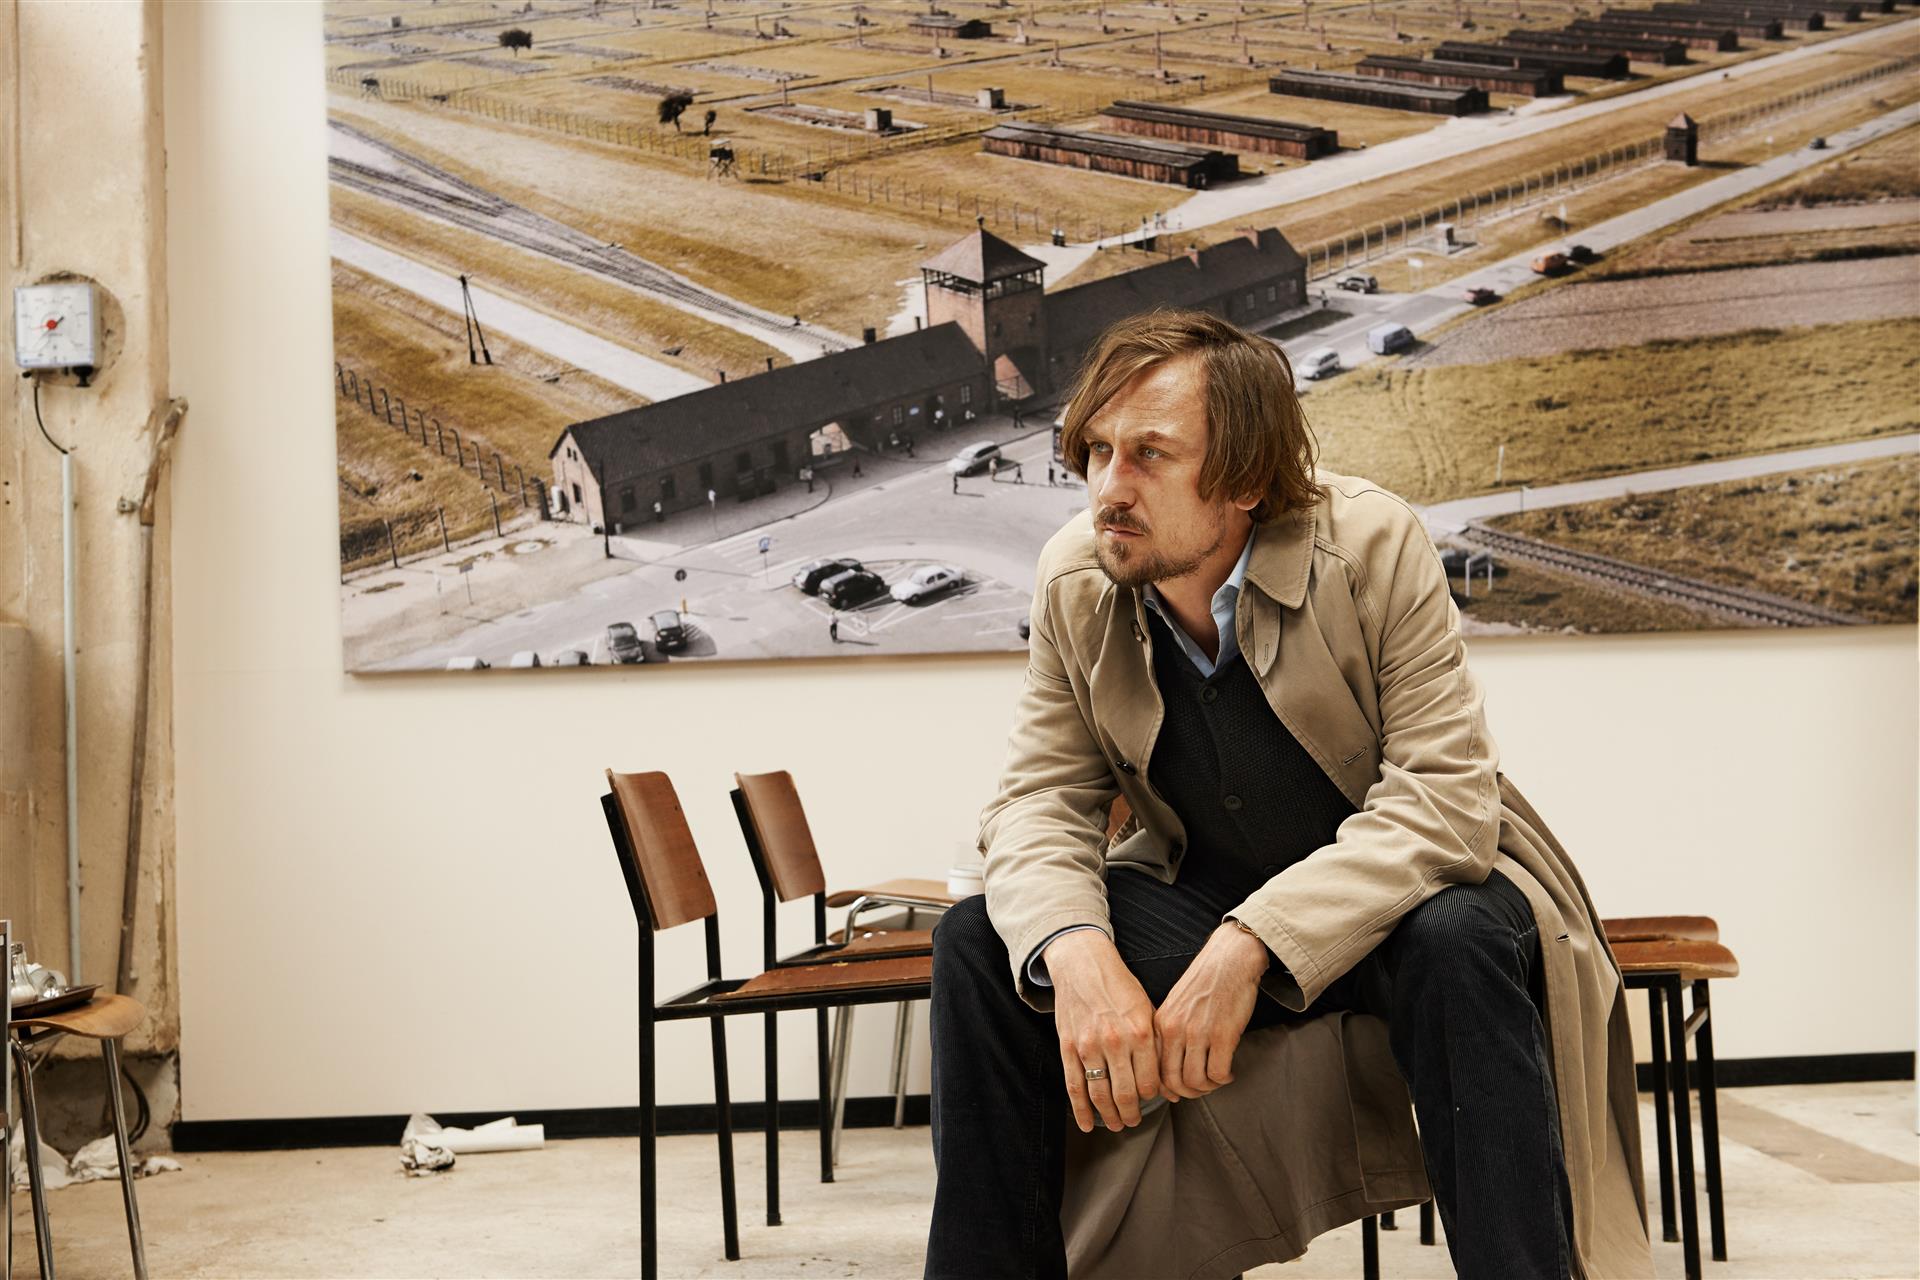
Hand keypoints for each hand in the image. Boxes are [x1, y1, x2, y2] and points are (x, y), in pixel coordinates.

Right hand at [1044, 930, 1162, 1132]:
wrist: (1083, 964)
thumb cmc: (1119, 986)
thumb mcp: (1147, 1008)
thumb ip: (1155, 1043)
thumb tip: (1165, 1078)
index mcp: (1140, 1033)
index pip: (1150, 1082)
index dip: (1152, 1097)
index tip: (1150, 1100)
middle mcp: (1116, 1042)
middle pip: (1126, 1095)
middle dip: (1131, 1115)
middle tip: (1133, 1121)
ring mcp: (1089, 1046)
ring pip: (1100, 1095)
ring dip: (1109, 1116)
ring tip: (1116, 1125)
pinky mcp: (1068, 1046)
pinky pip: (1075, 1085)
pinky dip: (1080, 1110)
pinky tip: (1086, 1124)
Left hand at [1153, 923, 1267, 1100]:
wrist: (1230, 958)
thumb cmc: (1206, 982)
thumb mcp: (1175, 1005)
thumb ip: (1169, 1032)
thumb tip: (1170, 1066)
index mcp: (1161, 1023)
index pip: (1154, 1069)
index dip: (1167, 1088)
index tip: (1179, 1091)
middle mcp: (1175, 1030)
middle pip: (1173, 1081)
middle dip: (1188, 1094)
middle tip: (1202, 1089)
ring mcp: (1198, 1033)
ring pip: (1196, 1081)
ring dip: (1208, 1087)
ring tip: (1217, 1079)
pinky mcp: (1223, 1035)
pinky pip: (1218, 1073)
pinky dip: (1223, 1079)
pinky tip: (1228, 1072)